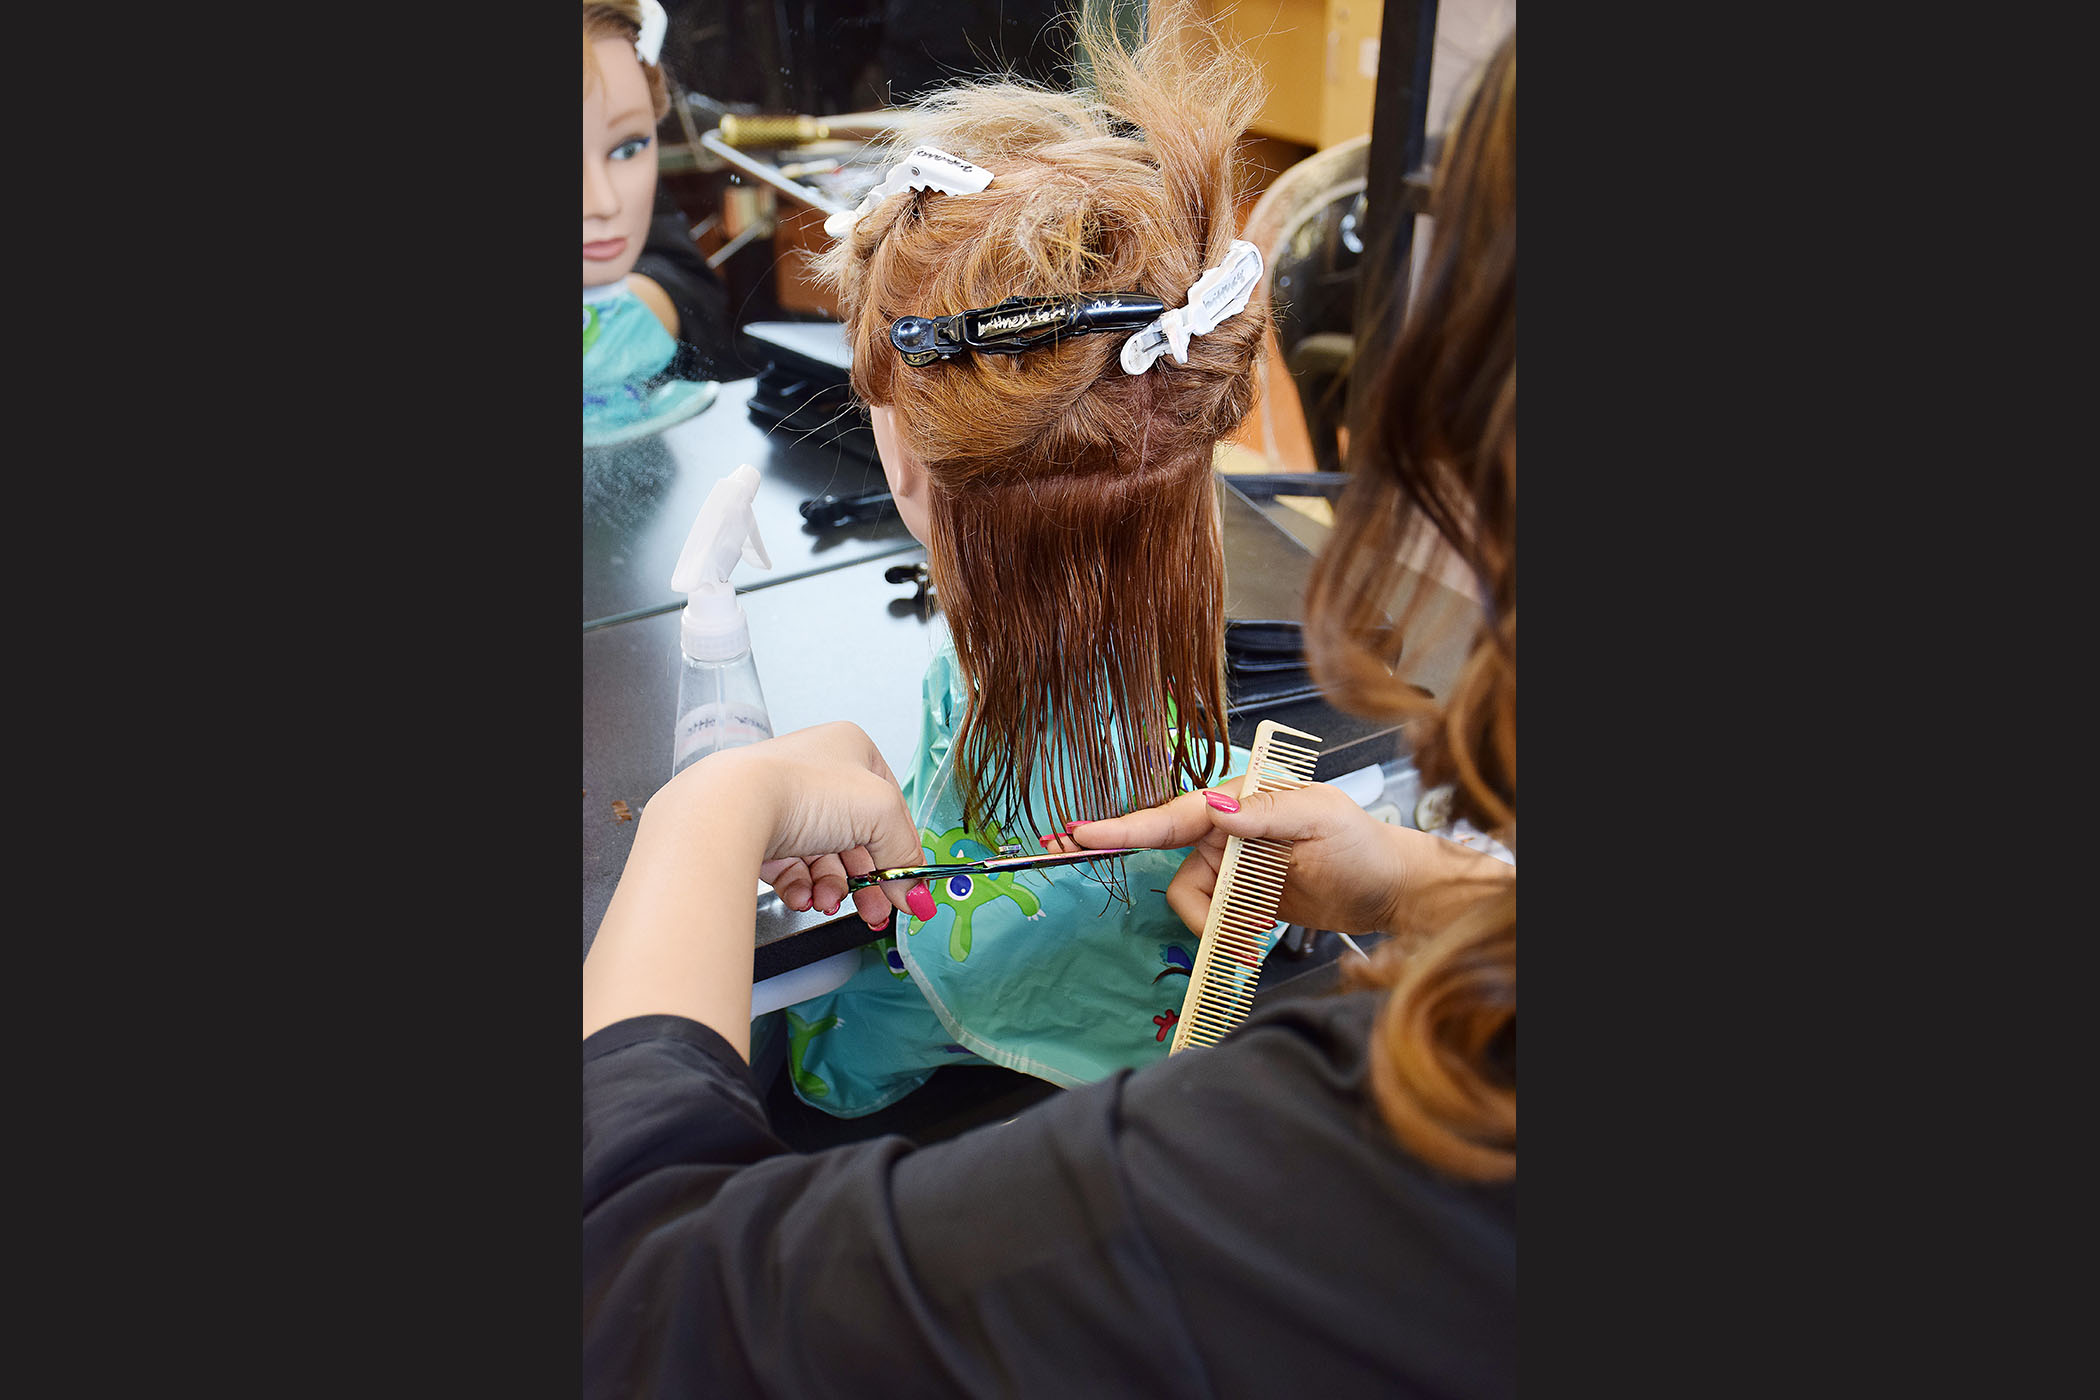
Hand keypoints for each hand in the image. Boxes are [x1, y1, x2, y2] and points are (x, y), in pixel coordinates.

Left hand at [675, 721, 921, 928]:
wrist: (732, 810)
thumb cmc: (801, 790)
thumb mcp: (881, 814)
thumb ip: (905, 852)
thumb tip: (915, 890)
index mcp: (851, 749)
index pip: (889, 807)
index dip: (901, 851)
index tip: (909, 888)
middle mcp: (816, 773)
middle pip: (858, 838)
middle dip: (867, 880)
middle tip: (876, 910)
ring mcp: (785, 802)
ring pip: (825, 857)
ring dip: (833, 888)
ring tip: (828, 902)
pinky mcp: (758, 832)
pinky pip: (792, 869)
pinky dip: (802, 888)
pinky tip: (804, 897)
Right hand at [1060, 780, 1510, 939]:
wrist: (1392, 891)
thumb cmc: (1362, 845)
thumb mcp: (1318, 821)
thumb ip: (1264, 815)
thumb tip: (1214, 806)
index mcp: (1243, 801)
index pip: (1176, 813)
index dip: (1128, 826)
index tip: (1083, 833)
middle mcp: (1231, 831)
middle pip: (1179, 866)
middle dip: (1186, 894)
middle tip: (1201, 909)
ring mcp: (1235, 867)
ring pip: (1193, 901)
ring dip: (1217, 925)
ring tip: (1259, 934)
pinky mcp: (1242, 900)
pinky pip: (1212, 921)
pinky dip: (1226, 935)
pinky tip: (1256, 937)